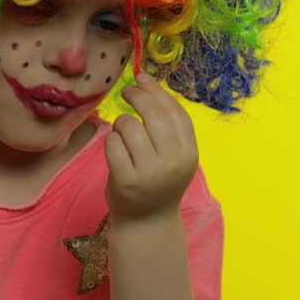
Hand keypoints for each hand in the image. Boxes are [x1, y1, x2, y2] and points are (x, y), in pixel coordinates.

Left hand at [104, 71, 199, 220]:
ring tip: (123, 136)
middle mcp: (173, 162)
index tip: (142, 77)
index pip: (176, 112)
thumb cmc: (158, 181)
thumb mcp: (174, 155)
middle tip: (127, 92)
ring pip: (129, 126)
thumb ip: (167, 124)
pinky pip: (112, 143)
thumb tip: (146, 80)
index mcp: (189, 153)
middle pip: (153, 114)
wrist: (147, 222)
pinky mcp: (126, 180)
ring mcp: (149, 172)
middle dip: (137, 96)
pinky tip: (116, 151)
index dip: (157, 91)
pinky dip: (111, 141)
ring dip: (121, 124)